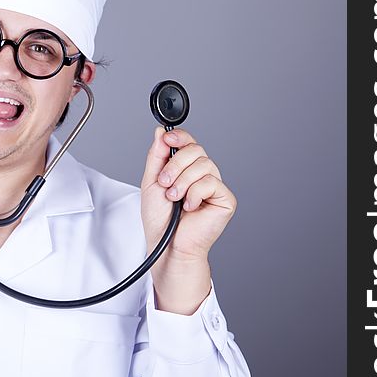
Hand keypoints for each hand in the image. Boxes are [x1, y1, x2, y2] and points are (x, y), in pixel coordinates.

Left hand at [140, 126, 236, 312]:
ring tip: (174, 198)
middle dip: (176, 165)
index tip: (167, 139)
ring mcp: (214, 186)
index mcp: (185, 168)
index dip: (180, 137)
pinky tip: (189, 207)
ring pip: (203, 164)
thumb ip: (157, 156)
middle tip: (165, 183)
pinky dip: (195, 194)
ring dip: (183, 181)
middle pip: (196, 150)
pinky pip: (211, 182)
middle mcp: (202, 174)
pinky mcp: (225, 199)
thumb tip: (160, 133)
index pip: (189, 143)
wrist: (166, 244)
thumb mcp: (152, 181)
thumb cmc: (160, 218)